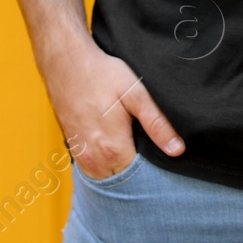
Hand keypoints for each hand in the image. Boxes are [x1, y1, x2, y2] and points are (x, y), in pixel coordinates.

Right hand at [46, 44, 183, 179]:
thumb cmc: (102, 75)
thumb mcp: (136, 95)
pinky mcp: (73, 149)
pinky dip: (105, 165)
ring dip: (120, 170)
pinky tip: (115, 149)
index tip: (163, 160)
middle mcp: (94, 159)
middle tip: (151, 153)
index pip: (140, 177)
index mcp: (113, 148)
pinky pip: (93, 169)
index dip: (154, 171)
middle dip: (138, 174)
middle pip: (123, 180)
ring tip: (134, 151)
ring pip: (106, 177)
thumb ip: (157, 125)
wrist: (66, 63)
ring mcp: (81, 156)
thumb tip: (177, 150)